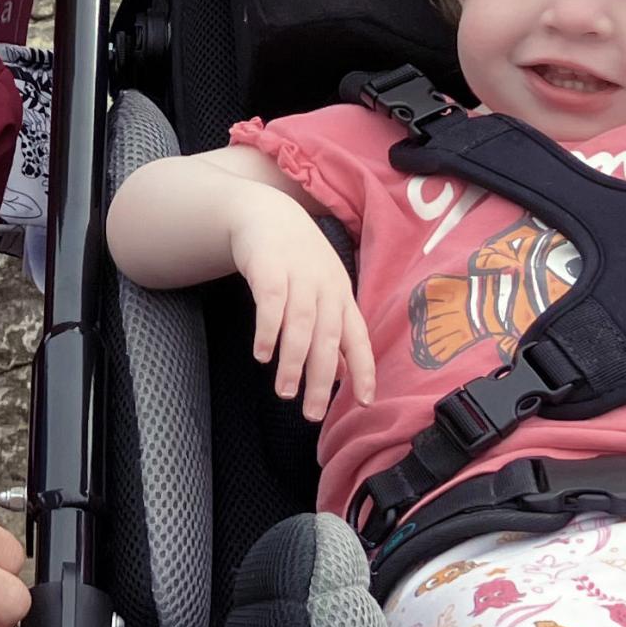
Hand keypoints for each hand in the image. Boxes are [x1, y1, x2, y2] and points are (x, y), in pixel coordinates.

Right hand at [230, 190, 375, 422]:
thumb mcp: (323, 292)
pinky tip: (262, 355)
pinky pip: (271, 303)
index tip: (363, 403)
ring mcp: (299, 276)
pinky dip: (268, 330)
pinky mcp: (269, 268)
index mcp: (342, 297)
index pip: (358, 338)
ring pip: (301, 325)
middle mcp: (326, 288)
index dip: (364, 370)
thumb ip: (333, 332)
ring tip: (285, 392)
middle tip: (313, 413)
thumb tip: (345, 376)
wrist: (266, 213)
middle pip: (329, 338)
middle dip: (322, 378)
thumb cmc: (298, 260)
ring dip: (293, 361)